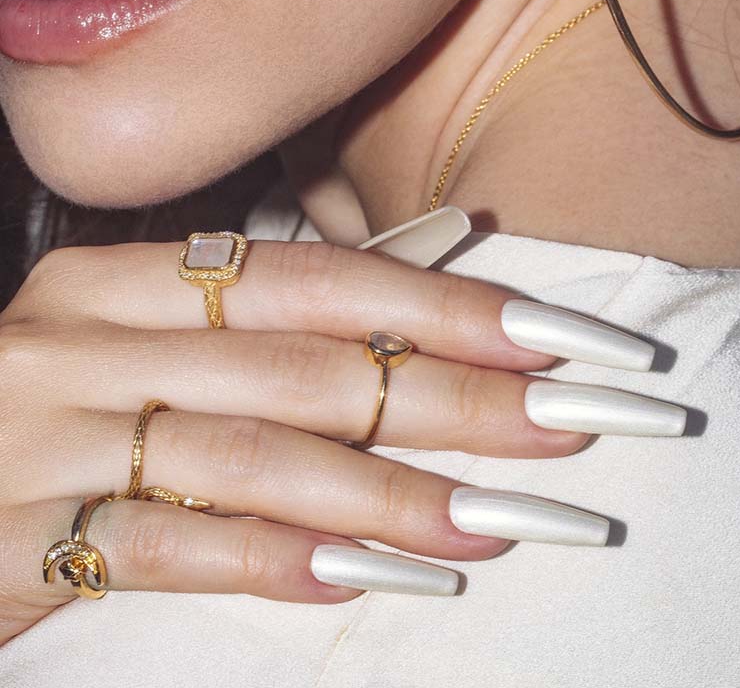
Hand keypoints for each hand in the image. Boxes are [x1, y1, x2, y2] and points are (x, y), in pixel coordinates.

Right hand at [0, 217, 683, 643]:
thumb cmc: (66, 401)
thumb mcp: (152, 339)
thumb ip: (276, 320)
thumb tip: (433, 281)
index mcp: (127, 278)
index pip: (318, 276)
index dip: (445, 305)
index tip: (556, 337)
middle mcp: (89, 340)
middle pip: (307, 365)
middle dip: (453, 398)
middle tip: (570, 424)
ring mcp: (50, 436)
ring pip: (256, 456)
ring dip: (391, 494)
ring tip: (502, 520)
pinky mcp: (23, 538)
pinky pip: (174, 549)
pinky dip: (282, 561)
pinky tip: (377, 578)